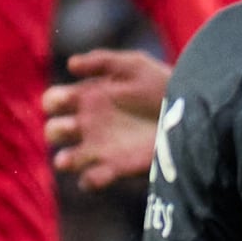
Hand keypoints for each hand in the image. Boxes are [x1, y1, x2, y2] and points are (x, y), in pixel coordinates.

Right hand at [52, 47, 171, 189]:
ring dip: (65, 160)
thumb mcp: (134, 65)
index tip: (67, 100)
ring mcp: (99, 147)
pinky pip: (90, 180)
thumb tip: (70, 64)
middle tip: (72, 128)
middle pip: (54, 132)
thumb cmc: (160, 84)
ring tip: (69, 160)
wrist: (188, 113)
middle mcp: (88, 123)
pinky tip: (103, 171)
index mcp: (87, 97)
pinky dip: (90, 180)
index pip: (53, 101)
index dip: (53, 101)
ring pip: (67, 159)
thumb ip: (102, 61)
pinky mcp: (115, 168)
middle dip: (55, 132)